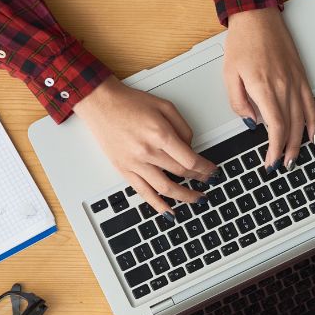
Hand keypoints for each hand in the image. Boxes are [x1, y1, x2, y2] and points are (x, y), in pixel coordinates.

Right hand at [73, 76, 215, 214]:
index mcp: (160, 134)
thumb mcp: (164, 106)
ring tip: (196, 200)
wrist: (101, 104)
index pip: (190, 160)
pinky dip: (158, 205)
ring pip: (165, 188)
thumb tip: (191, 147)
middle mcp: (148, 151)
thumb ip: (182, 127)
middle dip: (199, 180)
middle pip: (181, 173)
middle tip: (208, 182)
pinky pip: (143, 193)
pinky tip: (169, 212)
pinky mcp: (124, 170)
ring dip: (184, 197)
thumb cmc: (129, 102)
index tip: (212, 171)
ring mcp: (135, 163)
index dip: (205, 169)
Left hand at [223, 7, 314, 167]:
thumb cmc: (242, 41)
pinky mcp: (301, 75)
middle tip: (283, 165)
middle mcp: (284, 85)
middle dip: (288, 151)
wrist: (257, 17)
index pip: (276, 127)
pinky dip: (313, 121)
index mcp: (264, 87)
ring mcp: (295, 81)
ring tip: (295, 157)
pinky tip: (313, 134)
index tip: (270, 161)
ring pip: (302, 119)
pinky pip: (310, 103)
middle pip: (291, 127)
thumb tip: (251, 122)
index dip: (275, 148)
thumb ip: (239, 102)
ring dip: (300, 141)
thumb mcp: (229, 74)